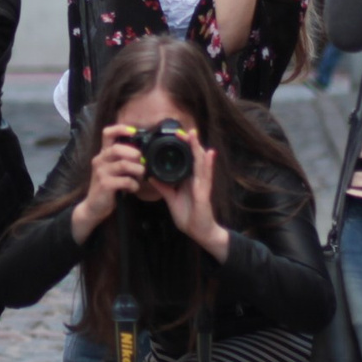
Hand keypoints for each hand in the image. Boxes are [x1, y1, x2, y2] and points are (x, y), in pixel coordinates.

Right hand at [69, 125, 147, 241]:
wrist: (94, 207)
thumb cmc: (107, 186)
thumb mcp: (112, 170)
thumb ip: (122, 160)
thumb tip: (143, 155)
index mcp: (103, 154)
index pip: (107, 133)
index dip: (120, 129)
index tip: (133, 131)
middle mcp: (100, 160)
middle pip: (116, 148)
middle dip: (134, 153)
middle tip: (142, 161)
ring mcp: (101, 173)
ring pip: (123, 165)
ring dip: (138, 170)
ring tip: (141, 176)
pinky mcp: (105, 185)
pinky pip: (125, 181)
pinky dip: (134, 184)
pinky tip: (133, 188)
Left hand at [152, 135, 230, 259]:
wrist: (199, 232)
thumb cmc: (188, 215)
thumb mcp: (171, 198)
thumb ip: (163, 187)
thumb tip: (151, 176)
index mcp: (189, 179)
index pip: (187, 159)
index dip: (183, 147)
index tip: (176, 135)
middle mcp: (197, 179)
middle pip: (194, 157)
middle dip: (189, 143)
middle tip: (184, 130)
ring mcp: (202, 185)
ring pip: (200, 162)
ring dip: (197, 148)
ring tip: (194, 134)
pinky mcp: (204, 193)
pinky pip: (206, 177)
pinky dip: (208, 164)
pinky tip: (210, 153)